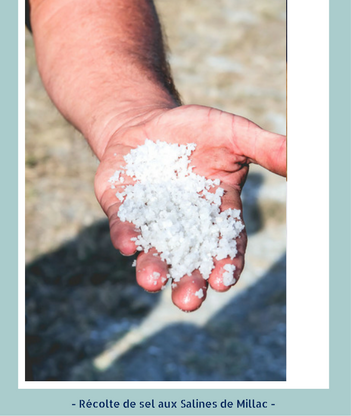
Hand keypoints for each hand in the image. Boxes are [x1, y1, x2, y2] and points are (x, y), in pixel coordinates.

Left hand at [93, 105, 285, 311]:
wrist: (146, 121)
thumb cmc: (195, 130)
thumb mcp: (232, 133)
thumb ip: (263, 147)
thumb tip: (301, 157)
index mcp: (216, 212)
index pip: (225, 244)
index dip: (225, 264)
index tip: (223, 280)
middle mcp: (183, 224)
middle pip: (188, 261)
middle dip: (188, 282)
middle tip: (187, 301)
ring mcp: (150, 218)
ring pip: (152, 250)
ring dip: (152, 267)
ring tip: (151, 281)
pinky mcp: (121, 207)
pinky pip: (123, 224)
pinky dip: (125, 235)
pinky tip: (126, 245)